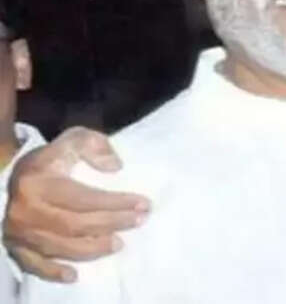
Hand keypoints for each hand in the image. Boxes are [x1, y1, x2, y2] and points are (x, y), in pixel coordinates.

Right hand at [3, 126, 149, 282]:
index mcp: (38, 182)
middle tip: (139, 221)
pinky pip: (35, 264)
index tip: (144, 204)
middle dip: (112, 224)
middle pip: (75, 225)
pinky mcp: (15, 246)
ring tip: (119, 243)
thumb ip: (94, 145)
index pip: (83, 197)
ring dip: (92, 248)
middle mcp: (26, 210)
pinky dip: (54, 272)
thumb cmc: (51, 159)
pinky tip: (75, 275)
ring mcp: (18, 231)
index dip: (115, 202)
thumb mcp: (72, 140)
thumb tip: (115, 166)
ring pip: (59, 247)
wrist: (12, 176)